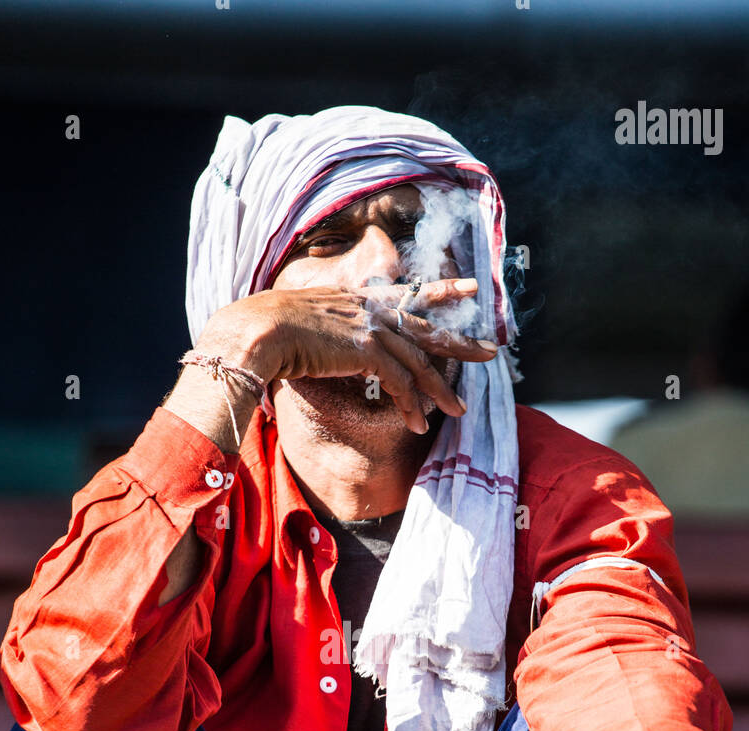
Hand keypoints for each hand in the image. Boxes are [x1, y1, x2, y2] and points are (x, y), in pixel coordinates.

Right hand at [195, 278, 498, 434]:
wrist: (257, 331)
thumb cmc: (268, 333)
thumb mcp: (303, 324)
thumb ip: (325, 334)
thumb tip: (322, 349)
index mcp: (357, 297)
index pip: (409, 294)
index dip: (443, 290)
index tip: (471, 288)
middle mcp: (370, 308)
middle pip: (426, 326)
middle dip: (461, 340)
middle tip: (491, 350)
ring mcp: (371, 327)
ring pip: (419, 362)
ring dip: (440, 391)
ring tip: (459, 411)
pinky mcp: (368, 349)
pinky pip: (401, 383)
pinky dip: (412, 405)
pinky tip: (419, 424)